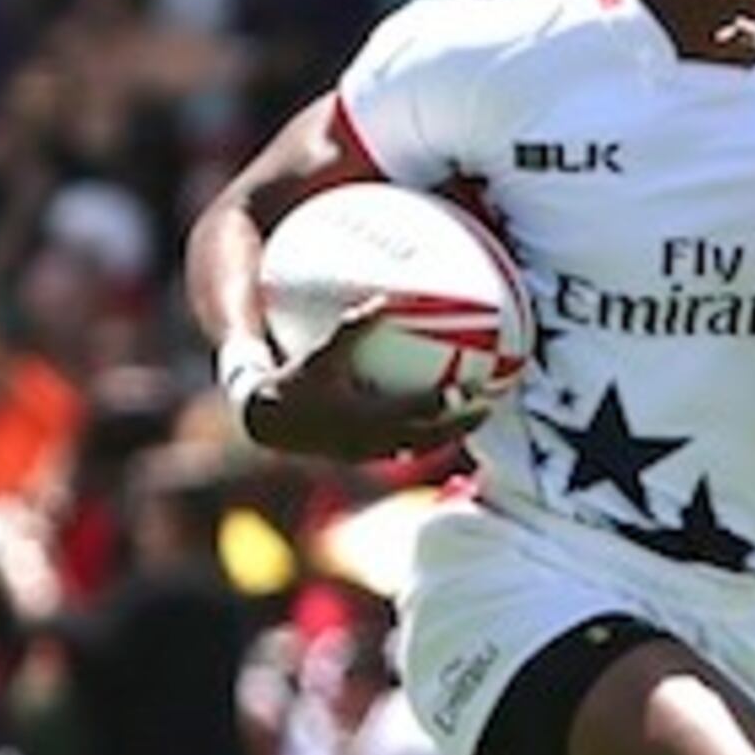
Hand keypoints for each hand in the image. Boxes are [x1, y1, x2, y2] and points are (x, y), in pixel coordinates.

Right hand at [240, 298, 488, 461]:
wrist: (267, 422)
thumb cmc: (294, 383)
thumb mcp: (323, 353)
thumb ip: (353, 327)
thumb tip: (383, 297)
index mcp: (368, 420)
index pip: (419, 417)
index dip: (450, 407)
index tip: (476, 392)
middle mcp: (373, 443)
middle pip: (430, 440)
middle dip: (461, 426)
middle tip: (488, 409)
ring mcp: (369, 454)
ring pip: (418, 450)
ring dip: (446, 436)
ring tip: (468, 419)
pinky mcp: (361, 456)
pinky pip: (402, 449)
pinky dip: (422, 438)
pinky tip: (431, 422)